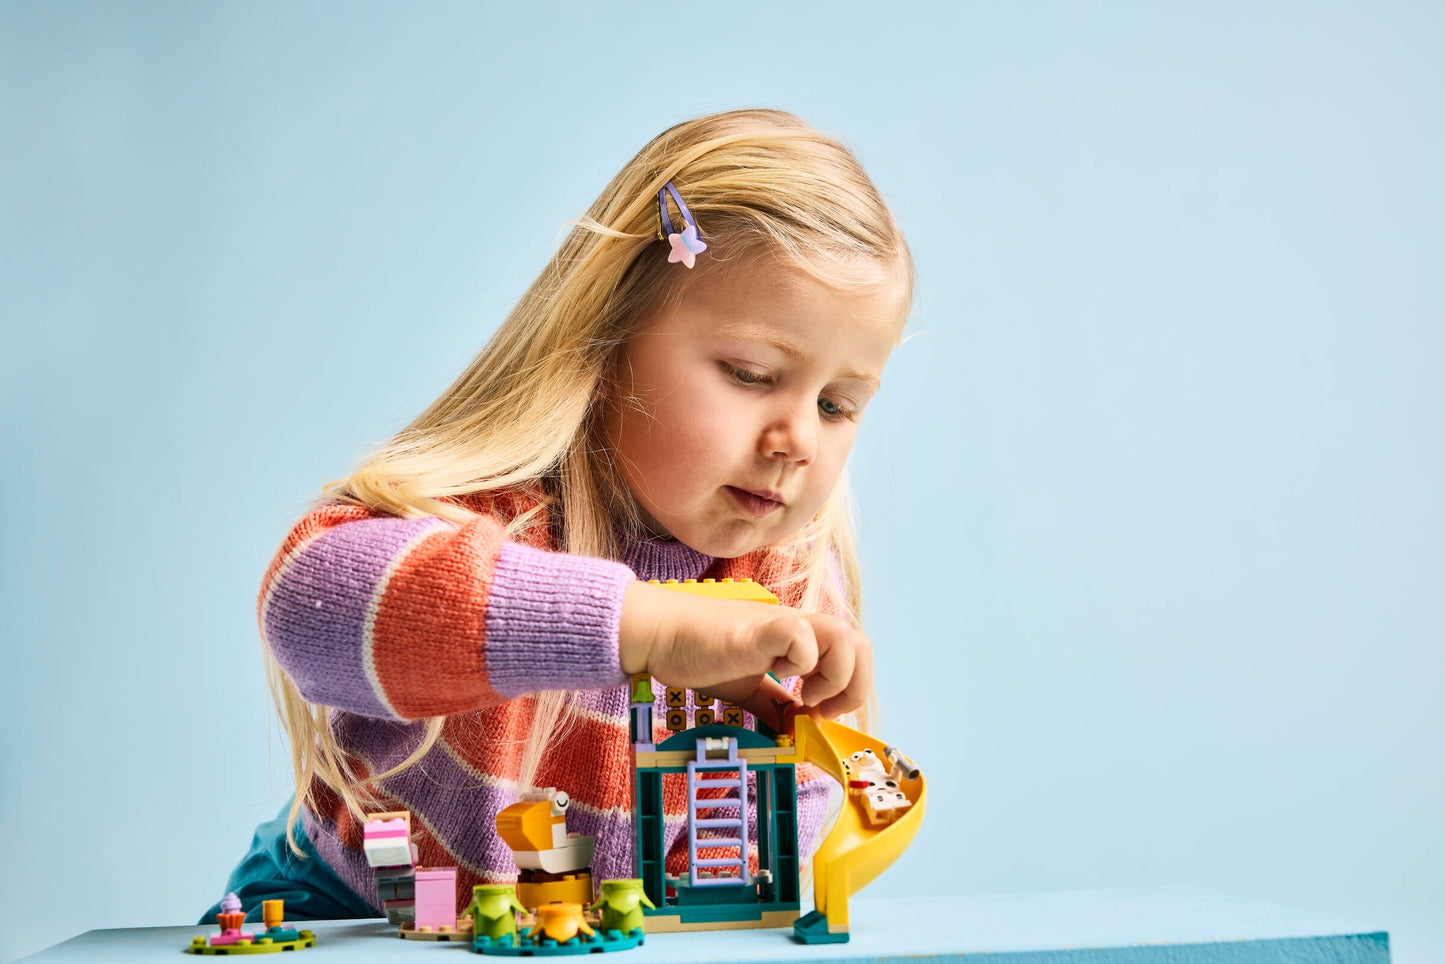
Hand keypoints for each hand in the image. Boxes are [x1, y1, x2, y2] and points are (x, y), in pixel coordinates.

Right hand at [619, 581, 872, 720]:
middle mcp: (799, 627)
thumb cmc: (697, 654)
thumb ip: (772, 704)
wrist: (660, 635)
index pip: (853, 652)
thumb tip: (793, 728)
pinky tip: (776, 674)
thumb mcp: (745, 688)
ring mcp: (783, 624)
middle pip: (862, 643)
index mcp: (799, 639)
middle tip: (821, 707)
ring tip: (804, 695)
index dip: (849, 687)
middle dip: (854, 686)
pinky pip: (804, 638)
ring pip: (846, 637)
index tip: (817, 713)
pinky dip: (801, 663)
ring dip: (834, 676)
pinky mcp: (763, 628)